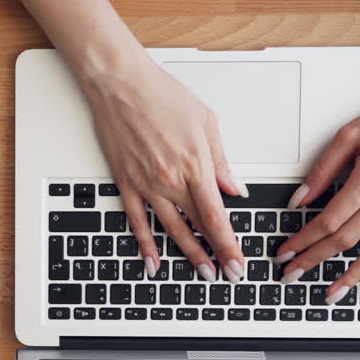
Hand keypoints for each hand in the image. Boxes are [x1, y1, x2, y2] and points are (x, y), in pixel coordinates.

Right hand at [82, 58, 247, 282]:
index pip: (216, 216)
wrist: (121, 85)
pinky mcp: (127, 183)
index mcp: (195, 165)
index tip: (237, 263)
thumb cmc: (162, 96)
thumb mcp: (206, 123)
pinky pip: (137, 221)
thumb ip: (222, 162)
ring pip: (170, 229)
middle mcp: (171, 180)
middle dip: (214, 255)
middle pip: (196, 227)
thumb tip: (234, 189)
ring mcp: (147, 185)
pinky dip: (146, 244)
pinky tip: (154, 261)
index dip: (228, 244)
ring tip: (201, 273)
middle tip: (226, 275)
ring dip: (187, 254)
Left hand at [277, 84, 359, 299]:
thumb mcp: (350, 134)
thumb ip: (322, 171)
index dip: (303, 241)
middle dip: (315, 261)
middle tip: (293, 274)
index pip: (328, 221)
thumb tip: (298, 200)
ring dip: (353, 276)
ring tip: (333, 293)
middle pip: (346, 240)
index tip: (286, 253)